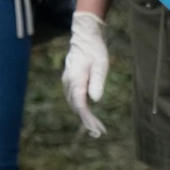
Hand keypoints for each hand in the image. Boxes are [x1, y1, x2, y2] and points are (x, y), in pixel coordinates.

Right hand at [61, 11, 108, 137]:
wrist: (85, 36)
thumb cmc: (95, 49)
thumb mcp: (101, 64)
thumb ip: (98, 81)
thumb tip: (95, 100)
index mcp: (75, 80)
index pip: (80, 104)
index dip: (88, 119)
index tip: (96, 128)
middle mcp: (68, 83)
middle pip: (76, 107)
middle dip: (87, 121)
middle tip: (99, 132)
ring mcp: (68, 83)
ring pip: (74, 104)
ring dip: (84, 117)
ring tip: (97, 128)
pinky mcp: (71, 82)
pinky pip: (75, 99)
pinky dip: (82, 109)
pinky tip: (89, 116)